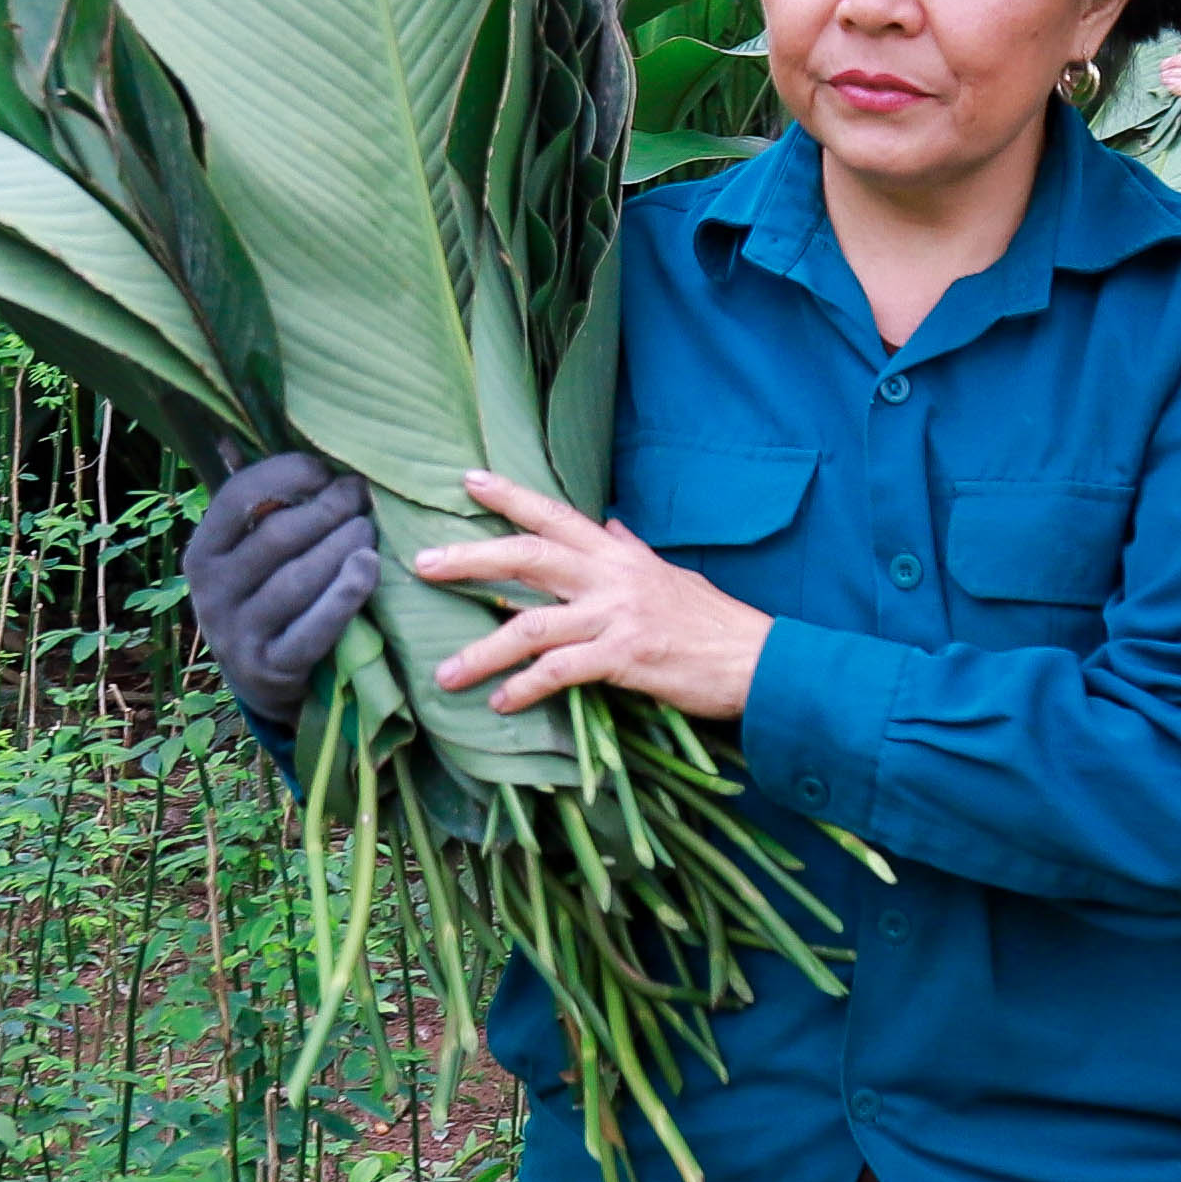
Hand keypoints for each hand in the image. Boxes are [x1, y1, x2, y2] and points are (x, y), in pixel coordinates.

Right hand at [184, 452, 376, 728]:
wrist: (260, 679)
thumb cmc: (262, 594)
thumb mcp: (243, 552)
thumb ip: (251, 501)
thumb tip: (233, 432)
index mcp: (202, 552)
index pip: (237, 497)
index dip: (286, 475)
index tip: (325, 471)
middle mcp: (211, 592)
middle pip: (277, 536)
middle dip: (327, 509)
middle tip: (361, 496)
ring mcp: (239, 634)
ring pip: (298, 579)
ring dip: (343, 546)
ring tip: (370, 528)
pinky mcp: (272, 669)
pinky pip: (314, 629)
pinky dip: (345, 595)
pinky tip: (368, 567)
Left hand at [409, 469, 773, 720]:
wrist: (759, 660)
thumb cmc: (713, 622)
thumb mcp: (669, 573)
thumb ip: (631, 551)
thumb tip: (609, 524)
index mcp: (618, 554)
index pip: (555, 514)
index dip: (509, 496)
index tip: (466, 480)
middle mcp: (612, 575)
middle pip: (528, 556)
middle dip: (470, 559)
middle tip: (422, 562)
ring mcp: (617, 615)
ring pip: (533, 624)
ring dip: (482, 649)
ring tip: (444, 673)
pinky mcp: (626, 656)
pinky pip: (562, 671)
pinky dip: (526, 687)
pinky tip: (501, 701)